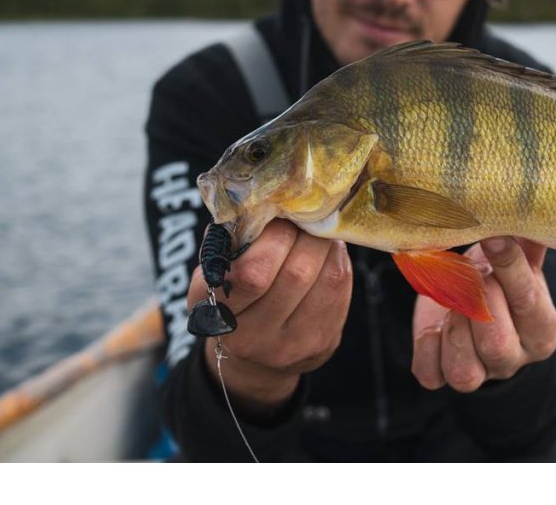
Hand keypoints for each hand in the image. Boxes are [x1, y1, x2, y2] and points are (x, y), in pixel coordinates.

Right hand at [186, 218, 351, 416]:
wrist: (255, 357)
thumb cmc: (232, 298)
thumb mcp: (214, 274)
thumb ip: (229, 242)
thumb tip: (259, 198)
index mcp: (220, 316)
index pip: (252, 273)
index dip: (272, 236)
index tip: (275, 215)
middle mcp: (256, 338)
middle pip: (297, 273)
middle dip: (303, 234)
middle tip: (300, 217)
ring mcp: (295, 344)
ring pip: (327, 277)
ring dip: (325, 243)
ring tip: (314, 230)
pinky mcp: (325, 341)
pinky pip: (341, 287)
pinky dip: (337, 259)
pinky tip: (326, 251)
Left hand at [411, 237, 555, 392]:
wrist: (472, 307)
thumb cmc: (498, 279)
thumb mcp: (517, 259)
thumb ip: (526, 242)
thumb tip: (531, 207)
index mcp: (541, 331)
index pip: (529, 302)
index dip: (510, 269)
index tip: (495, 239)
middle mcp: (513, 359)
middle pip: (497, 344)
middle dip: (477, 303)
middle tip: (471, 274)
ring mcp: (479, 373)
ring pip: (464, 371)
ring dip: (452, 329)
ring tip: (452, 301)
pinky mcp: (442, 375)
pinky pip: (430, 375)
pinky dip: (426, 349)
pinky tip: (433, 327)